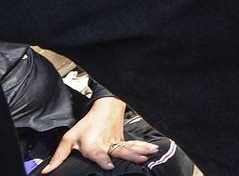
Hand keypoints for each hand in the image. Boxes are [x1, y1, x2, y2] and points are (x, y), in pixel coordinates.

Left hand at [43, 97, 157, 171]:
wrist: (106, 107)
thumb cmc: (87, 123)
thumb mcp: (70, 138)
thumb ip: (59, 156)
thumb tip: (47, 171)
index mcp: (92, 145)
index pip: (98, 153)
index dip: (103, 159)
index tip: (109, 165)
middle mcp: (106, 144)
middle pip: (119, 150)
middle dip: (129, 155)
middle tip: (140, 159)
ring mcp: (117, 141)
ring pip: (129, 147)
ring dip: (140, 150)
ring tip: (149, 154)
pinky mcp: (123, 139)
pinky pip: (134, 144)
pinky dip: (145, 146)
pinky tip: (154, 149)